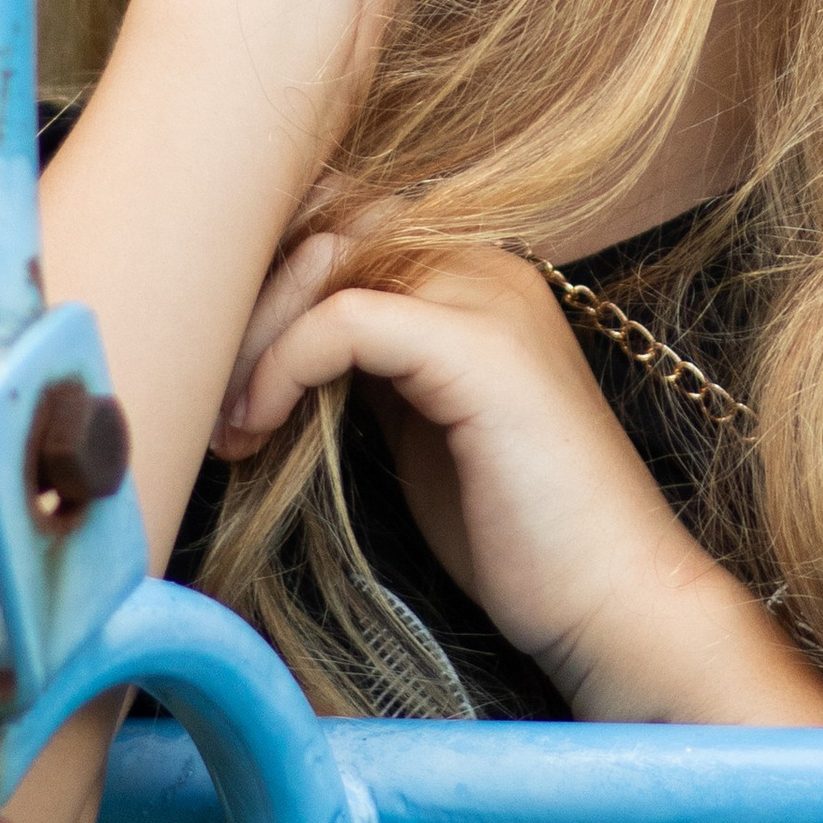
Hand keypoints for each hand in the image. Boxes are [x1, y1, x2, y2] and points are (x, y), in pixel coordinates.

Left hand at [214, 236, 822, 724]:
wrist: (615, 603)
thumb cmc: (518, 534)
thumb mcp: (420, 427)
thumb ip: (368, 368)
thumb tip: (275, 346)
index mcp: (475, 275)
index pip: (342, 220)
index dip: (266, 280)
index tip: (219, 368)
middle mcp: (487, 265)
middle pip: (327, 221)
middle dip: (248, 298)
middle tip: (206, 389)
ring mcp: (488, 300)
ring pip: (328, 256)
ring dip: (254, 334)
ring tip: (229, 420)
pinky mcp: (480, 351)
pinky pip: (344, 321)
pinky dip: (281, 367)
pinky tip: (258, 428)